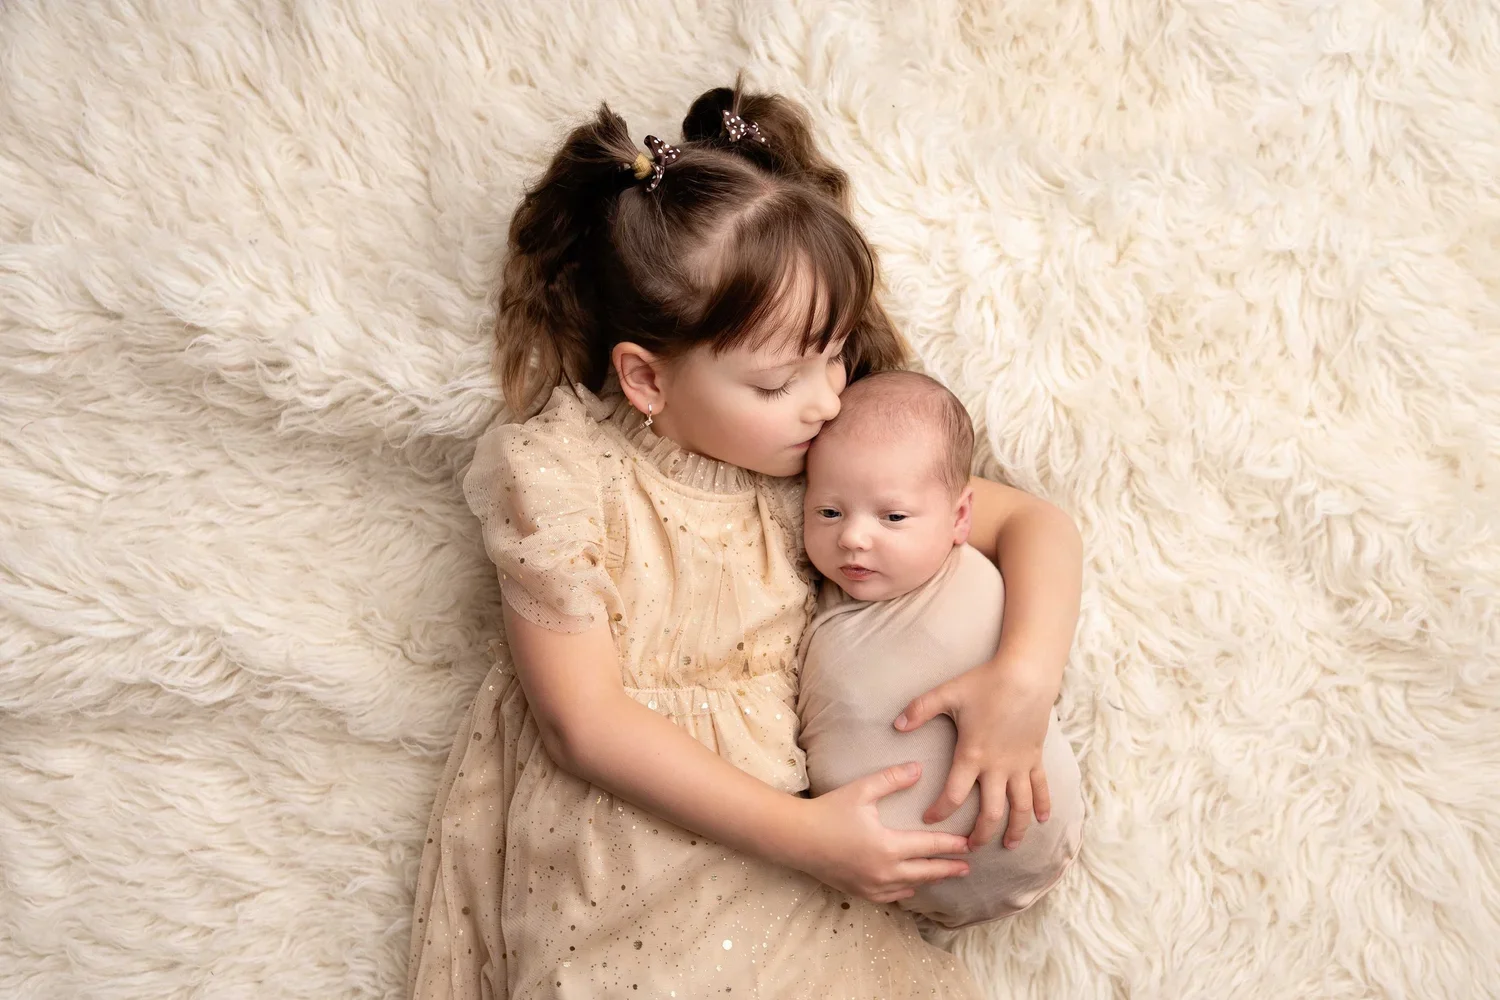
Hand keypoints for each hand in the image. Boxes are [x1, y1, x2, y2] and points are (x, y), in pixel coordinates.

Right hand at [793, 763, 971, 903]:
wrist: (797, 838)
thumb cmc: (829, 811)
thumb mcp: (862, 790)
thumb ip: (892, 779)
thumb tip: (919, 768)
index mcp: (888, 846)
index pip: (930, 847)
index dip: (952, 846)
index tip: (969, 844)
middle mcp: (884, 871)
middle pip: (926, 872)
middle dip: (948, 869)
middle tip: (967, 867)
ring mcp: (872, 885)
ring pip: (910, 887)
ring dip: (928, 880)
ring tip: (943, 875)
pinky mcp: (860, 892)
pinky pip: (891, 896)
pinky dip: (905, 891)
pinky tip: (910, 887)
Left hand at [896, 662, 1054, 850]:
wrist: (1026, 675)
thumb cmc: (985, 683)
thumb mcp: (947, 693)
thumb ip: (919, 710)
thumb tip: (896, 725)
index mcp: (972, 755)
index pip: (953, 794)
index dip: (939, 811)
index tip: (928, 820)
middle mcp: (997, 767)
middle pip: (991, 812)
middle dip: (980, 834)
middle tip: (969, 847)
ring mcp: (1019, 765)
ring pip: (1020, 807)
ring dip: (1015, 829)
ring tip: (1009, 847)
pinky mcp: (1035, 757)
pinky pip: (1041, 788)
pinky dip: (1043, 806)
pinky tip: (1042, 821)